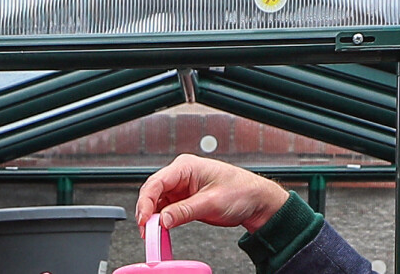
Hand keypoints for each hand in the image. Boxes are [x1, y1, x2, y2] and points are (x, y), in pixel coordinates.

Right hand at [136, 154, 288, 235]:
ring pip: (157, 200)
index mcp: (186, 166)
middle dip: (146, 211)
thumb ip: (185, 211)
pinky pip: (166, 208)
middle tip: (146, 232)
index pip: (157, 181)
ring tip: (152, 234)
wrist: (255, 200)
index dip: (146, 201)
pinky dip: (161, 219)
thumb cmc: (240, 191)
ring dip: (153, 217)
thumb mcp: (212, 202)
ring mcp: (182, 186)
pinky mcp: (185, 198)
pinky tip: (161, 230)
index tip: (143, 220)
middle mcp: (182, 174)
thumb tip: (162, 220)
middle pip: (153, 191)